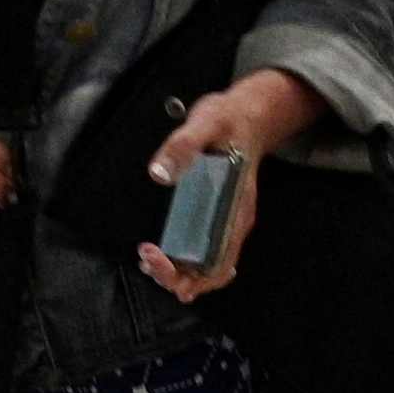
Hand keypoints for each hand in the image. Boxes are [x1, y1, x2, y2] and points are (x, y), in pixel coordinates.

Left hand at [138, 66, 321, 299]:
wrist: (246, 114)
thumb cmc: (229, 120)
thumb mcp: (206, 122)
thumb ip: (183, 145)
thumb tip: (160, 175)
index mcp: (237, 208)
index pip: (220, 259)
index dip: (193, 274)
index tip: (159, 257)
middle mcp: (233, 221)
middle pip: (212, 271)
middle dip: (178, 277)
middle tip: (147, 262)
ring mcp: (225, 220)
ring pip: (206, 265)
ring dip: (178, 272)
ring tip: (149, 262)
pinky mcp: (215, 214)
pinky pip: (203, 250)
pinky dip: (182, 261)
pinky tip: (162, 256)